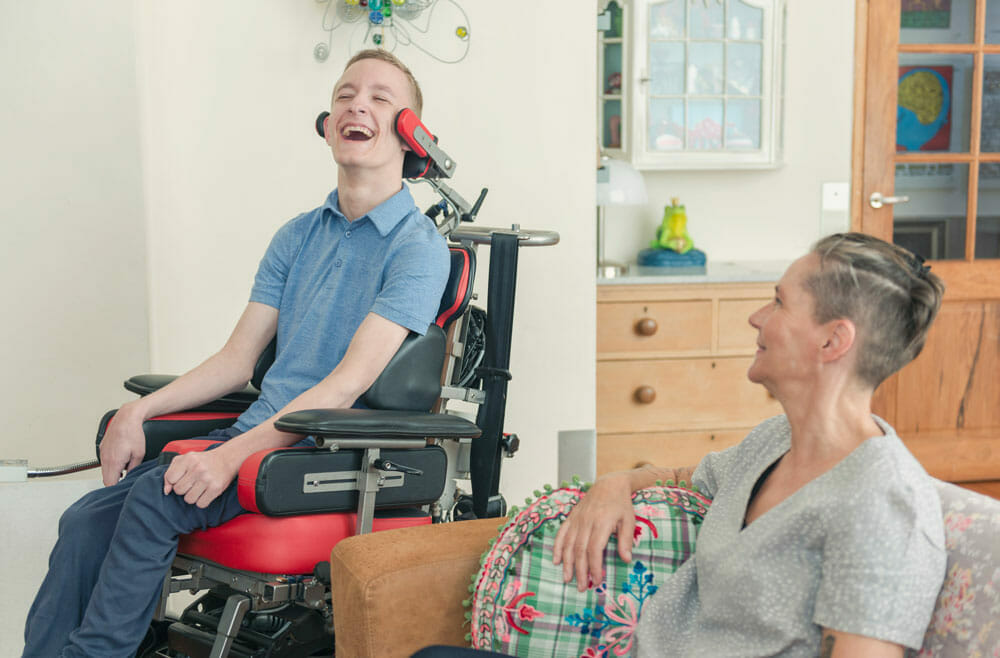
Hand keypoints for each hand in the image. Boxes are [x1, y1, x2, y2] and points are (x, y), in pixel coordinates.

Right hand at [99, 405, 147, 485]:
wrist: (126, 418)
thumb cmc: (134, 434)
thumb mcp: (139, 454)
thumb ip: (133, 469)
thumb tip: (129, 478)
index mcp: (114, 462)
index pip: (109, 484)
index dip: (116, 488)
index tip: (123, 488)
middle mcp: (105, 458)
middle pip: (106, 478)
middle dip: (115, 481)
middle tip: (126, 479)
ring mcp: (102, 453)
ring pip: (105, 470)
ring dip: (114, 472)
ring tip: (126, 466)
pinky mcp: (102, 448)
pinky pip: (105, 461)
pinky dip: (111, 464)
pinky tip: (121, 458)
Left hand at [162, 448, 238, 507]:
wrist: (227, 459)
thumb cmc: (203, 460)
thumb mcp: (184, 459)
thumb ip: (170, 473)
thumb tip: (166, 491)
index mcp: (188, 459)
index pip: (170, 479)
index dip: (175, 481)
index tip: (183, 477)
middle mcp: (198, 468)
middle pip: (179, 490)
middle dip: (184, 489)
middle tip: (192, 483)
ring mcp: (207, 479)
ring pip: (189, 499)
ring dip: (192, 496)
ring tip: (199, 488)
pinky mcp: (216, 488)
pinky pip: (201, 504)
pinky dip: (202, 501)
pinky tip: (206, 492)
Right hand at [552, 473, 635, 590]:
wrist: (609, 484)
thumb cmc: (621, 504)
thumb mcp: (629, 520)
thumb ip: (626, 540)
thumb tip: (626, 560)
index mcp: (601, 523)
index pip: (594, 550)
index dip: (594, 567)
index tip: (597, 581)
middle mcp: (586, 522)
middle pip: (579, 550)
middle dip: (580, 571)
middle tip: (581, 587)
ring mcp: (577, 520)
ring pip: (568, 544)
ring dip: (567, 563)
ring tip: (567, 579)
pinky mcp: (571, 517)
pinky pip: (561, 534)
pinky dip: (557, 547)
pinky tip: (556, 560)